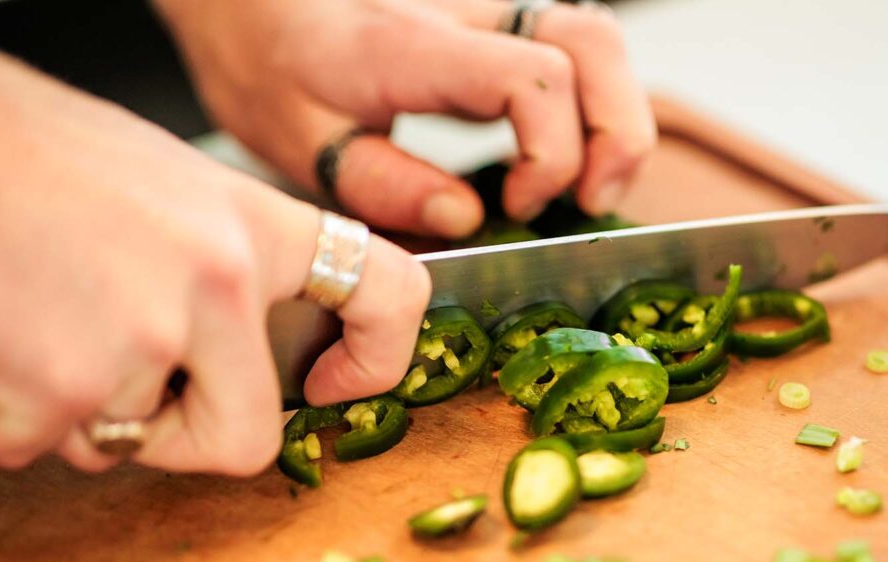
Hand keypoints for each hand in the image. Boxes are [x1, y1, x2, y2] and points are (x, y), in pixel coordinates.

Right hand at [0, 52, 428, 474]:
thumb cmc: (44, 156)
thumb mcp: (174, 188)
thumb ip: (231, 265)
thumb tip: (253, 343)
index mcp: (258, 227)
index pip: (390, 294)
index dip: (379, 359)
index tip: (335, 383)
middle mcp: (219, 286)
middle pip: (244, 440)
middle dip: (181, 435)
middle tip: (132, 387)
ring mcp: (141, 342)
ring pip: (120, 443)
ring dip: (78, 408)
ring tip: (41, 317)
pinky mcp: (58, 387)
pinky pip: (39, 444)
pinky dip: (13, 413)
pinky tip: (5, 337)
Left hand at [155, 0, 656, 237]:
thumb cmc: (268, 65)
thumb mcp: (297, 142)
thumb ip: (381, 183)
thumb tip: (466, 216)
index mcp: (415, 48)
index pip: (533, 77)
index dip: (551, 153)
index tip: (518, 207)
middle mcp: (465, 16)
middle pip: (591, 41)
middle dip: (615, 133)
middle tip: (587, 202)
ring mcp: (487, 14)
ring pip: (597, 36)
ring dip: (619, 117)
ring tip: (593, 187)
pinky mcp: (495, 28)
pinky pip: (576, 49)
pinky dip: (597, 105)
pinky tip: (571, 158)